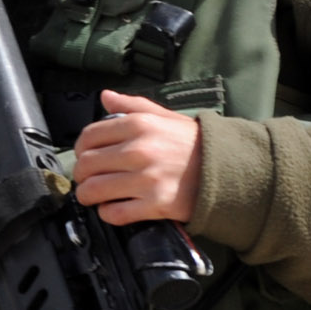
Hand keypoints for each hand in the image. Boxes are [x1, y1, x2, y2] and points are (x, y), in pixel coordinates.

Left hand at [71, 90, 203, 225]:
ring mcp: (147, 179)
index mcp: (139, 125)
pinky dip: (108, 213)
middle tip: (88, 178)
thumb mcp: (165, 116)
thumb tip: (105, 96)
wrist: (229, 170)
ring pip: (94, 190)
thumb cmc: (194, 144)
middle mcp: (139, 151)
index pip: (89, 137)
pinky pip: (115, 213)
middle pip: (87, 165)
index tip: (85, 156)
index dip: (81, 149)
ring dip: (88, 195)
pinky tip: (113, 208)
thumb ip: (132, 105)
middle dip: (82, 174)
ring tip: (94, 195)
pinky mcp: (155, 204)